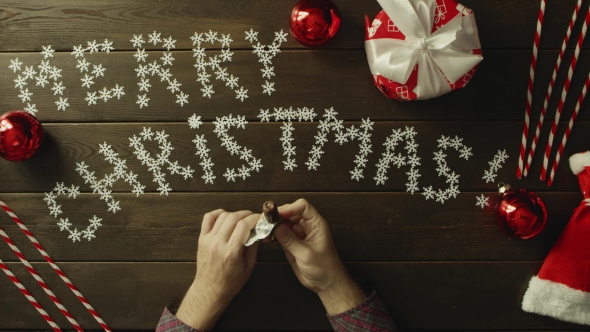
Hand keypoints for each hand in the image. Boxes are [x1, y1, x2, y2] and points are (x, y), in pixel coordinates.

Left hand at [176, 210, 259, 329]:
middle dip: (247, 214)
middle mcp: (218, 243)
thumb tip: (258, 230)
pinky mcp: (202, 238)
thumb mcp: (249, 267)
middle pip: (233, 217)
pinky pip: (208, 218)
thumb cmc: (230, 282)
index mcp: (231, 252)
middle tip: (253, 218)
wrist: (210, 290)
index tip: (261, 219)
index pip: (244, 225)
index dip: (255, 218)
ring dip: (235, 214)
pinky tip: (225, 217)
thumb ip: (253, 246)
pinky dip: (218, 213)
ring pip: (222, 215)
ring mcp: (208, 240)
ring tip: (241, 220)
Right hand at [274, 199, 365, 314]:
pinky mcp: (291, 243)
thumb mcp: (306, 254)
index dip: (289, 208)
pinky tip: (267, 239)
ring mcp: (298, 234)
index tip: (277, 215)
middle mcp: (307, 226)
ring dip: (273, 226)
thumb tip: (276, 226)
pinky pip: (280, 234)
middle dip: (277, 217)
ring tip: (264, 232)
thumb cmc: (324, 268)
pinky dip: (273, 235)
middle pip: (290, 213)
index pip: (302, 207)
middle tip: (265, 223)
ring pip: (283, 223)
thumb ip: (290, 240)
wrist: (326, 283)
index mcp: (316, 224)